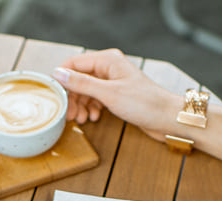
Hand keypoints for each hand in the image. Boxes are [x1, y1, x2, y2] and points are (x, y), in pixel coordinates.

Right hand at [53, 49, 179, 141]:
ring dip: (81, 105)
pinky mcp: (116, 94)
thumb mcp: (109, 94)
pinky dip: (91, 108)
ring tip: (82, 119)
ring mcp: (113, 81)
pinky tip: (94, 118)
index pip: (74, 63)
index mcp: (108, 60)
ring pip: (86, 91)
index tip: (54, 95)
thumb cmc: (144, 104)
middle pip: (79, 79)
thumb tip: (58, 74)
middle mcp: (109, 68)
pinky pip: (96, 99)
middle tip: (69, 114)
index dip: (62, 79)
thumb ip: (82, 83)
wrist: (166, 118)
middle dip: (72, 97)